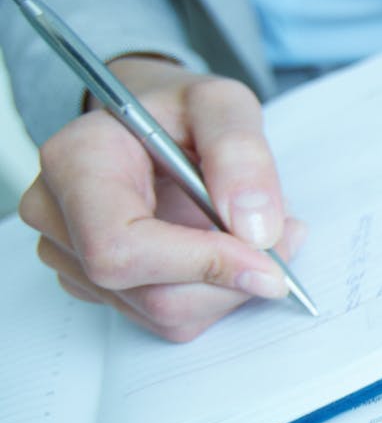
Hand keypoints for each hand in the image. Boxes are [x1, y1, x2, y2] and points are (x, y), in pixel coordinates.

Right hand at [17, 56, 304, 340]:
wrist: (152, 124)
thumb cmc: (180, 111)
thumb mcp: (223, 104)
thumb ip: (241, 153)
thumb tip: (254, 227)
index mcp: (75, 161)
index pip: (120, 247)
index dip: (200, 263)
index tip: (265, 258)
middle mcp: (57, 215)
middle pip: (148, 292)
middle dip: (229, 279)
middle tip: (283, 238)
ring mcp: (70, 257)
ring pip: (164, 314)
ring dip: (229, 287)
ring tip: (259, 236)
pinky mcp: (97, 287)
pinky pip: (166, 318)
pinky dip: (214, 295)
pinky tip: (230, 253)